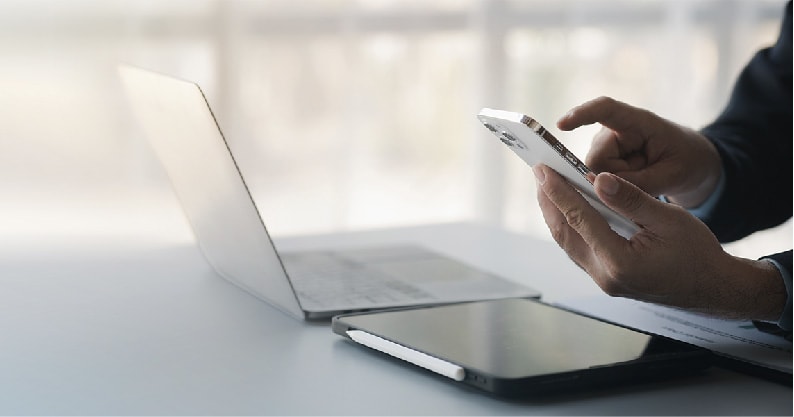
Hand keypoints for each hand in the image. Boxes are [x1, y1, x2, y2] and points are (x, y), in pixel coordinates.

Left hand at [533, 164, 786, 320]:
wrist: (711, 288)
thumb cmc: (697, 253)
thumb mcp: (669, 219)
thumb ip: (631, 199)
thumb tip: (599, 179)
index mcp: (620, 262)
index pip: (580, 219)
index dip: (559, 191)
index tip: (543, 169)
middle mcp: (605, 275)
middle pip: (564, 233)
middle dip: (549, 200)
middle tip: (539, 172)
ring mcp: (603, 280)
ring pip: (568, 242)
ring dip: (555, 213)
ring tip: (547, 185)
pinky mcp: (606, 278)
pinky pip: (578, 249)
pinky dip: (570, 226)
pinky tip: (567, 208)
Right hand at [557, 96, 721, 207]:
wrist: (692, 164)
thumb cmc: (686, 162)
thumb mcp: (670, 177)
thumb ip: (635, 184)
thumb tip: (597, 185)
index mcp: (638, 122)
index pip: (605, 110)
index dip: (581, 115)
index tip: (561, 125)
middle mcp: (616, 130)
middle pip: (596, 159)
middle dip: (614, 177)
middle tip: (646, 178)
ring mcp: (607, 145)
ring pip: (594, 173)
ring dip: (617, 184)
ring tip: (644, 178)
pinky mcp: (603, 159)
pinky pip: (597, 180)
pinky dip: (615, 187)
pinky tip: (635, 181)